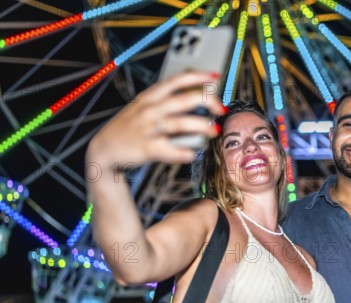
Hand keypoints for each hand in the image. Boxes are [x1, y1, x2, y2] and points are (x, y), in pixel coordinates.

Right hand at [86, 71, 224, 168]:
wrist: (104, 151)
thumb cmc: (128, 129)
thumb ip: (163, 102)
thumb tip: (194, 100)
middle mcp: (149, 110)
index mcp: (149, 97)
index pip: (176, 81)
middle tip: (221, 108)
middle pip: (184, 100)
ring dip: (202, 126)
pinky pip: (172, 150)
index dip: (197, 77)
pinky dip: (186, 153)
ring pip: (182, 123)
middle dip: (208, 102)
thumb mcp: (141, 108)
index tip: (214, 77)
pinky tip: (193, 153)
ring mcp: (148, 129)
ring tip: (214, 130)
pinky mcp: (147, 148)